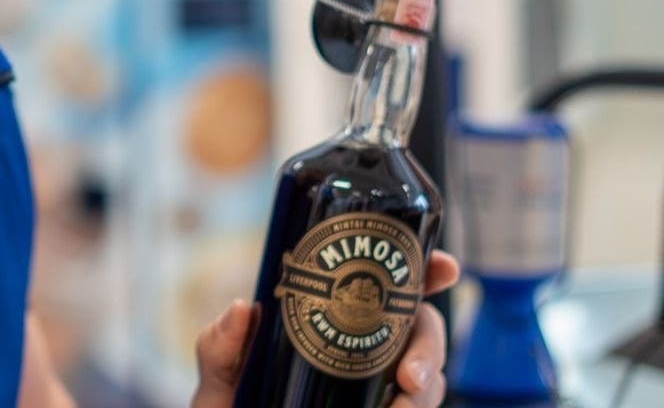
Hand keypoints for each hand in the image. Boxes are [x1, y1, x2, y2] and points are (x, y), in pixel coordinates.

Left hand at [190, 249, 460, 407]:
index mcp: (335, 318)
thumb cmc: (234, 405)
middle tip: (408, 377)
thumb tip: (242, 308)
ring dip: (428, 391)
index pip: (389, 287)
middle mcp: (366, 348)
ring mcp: (377, 387)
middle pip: (422, 331)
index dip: (426, 273)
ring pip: (429, 380)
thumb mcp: (223, 375)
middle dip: (431, 347)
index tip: (444, 269)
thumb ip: (220, 346)